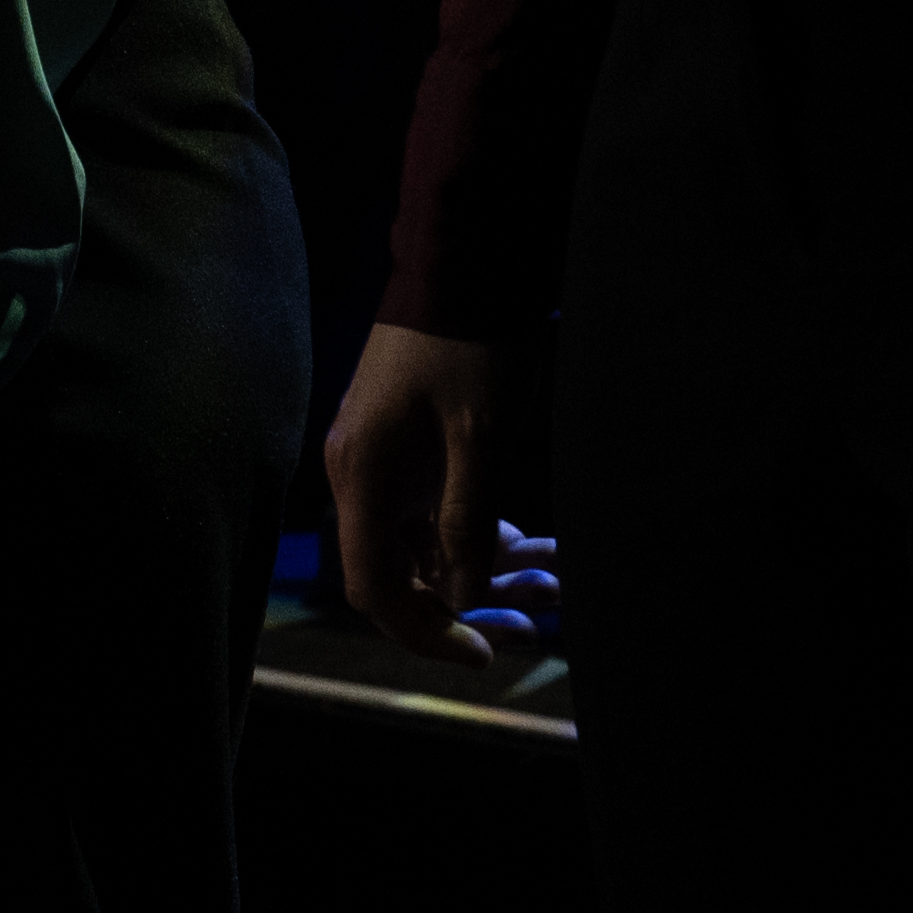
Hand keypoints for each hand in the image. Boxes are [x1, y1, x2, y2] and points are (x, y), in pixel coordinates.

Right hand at [323, 322, 530, 634]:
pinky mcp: (404, 448)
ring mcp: (380, 460)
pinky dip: (479, 532)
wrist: (464, 260)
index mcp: (362, 474)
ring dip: (486, 568)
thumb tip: (463, 602)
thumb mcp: (479, 439)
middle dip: (470, 601)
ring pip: (426, 545)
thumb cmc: (469, 343)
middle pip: (402, 572)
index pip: (375, 587)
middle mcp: (359, 474)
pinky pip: (435, 513)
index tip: (483, 651)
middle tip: (535, 614)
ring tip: (553, 576)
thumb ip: (466, 526)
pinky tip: (533, 544)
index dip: (425, 630)